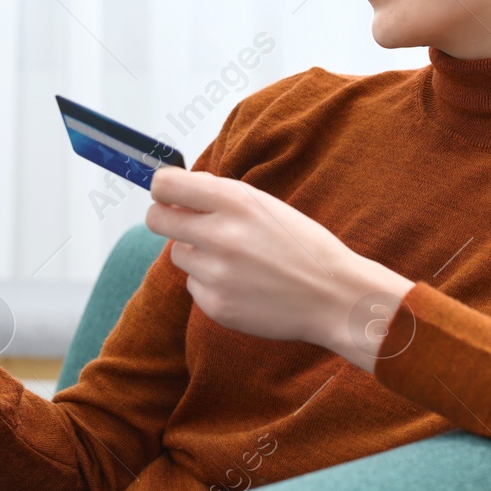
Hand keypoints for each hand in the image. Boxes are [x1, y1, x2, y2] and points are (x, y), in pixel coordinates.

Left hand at [145, 167, 413, 369]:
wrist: (333, 296)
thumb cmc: (302, 246)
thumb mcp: (265, 206)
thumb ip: (219, 196)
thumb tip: (172, 190)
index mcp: (235, 201)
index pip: (166, 185)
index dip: (163, 189)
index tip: (169, 194)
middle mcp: (220, 235)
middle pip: (157, 219)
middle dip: (166, 218)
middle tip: (185, 224)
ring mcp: (216, 273)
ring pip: (179, 255)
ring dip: (198, 255)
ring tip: (237, 261)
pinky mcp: (216, 305)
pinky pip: (194, 286)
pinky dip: (211, 284)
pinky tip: (244, 285)